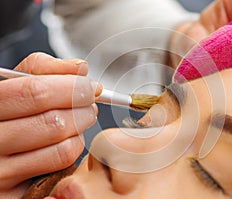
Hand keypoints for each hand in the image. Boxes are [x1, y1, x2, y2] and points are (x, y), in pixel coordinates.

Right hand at [0, 53, 100, 196]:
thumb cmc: (9, 110)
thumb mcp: (16, 83)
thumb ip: (43, 70)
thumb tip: (80, 68)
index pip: (35, 92)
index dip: (71, 87)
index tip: (89, 86)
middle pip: (54, 122)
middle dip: (83, 109)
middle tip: (89, 103)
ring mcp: (0, 169)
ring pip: (63, 147)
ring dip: (81, 130)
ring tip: (80, 119)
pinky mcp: (16, 189)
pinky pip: (61, 166)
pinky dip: (73, 149)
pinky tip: (68, 139)